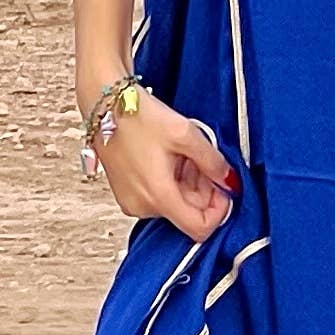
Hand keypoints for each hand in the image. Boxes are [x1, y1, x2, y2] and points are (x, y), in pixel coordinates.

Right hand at [99, 93, 238, 240]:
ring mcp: (132, 202)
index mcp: (159, 196)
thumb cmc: (138, 117)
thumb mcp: (186, 134)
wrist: (105, 105)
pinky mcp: (126, 194)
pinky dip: (172, 182)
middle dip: (204, 192)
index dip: (219, 211)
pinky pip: (158, 197)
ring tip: (187, 154)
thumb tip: (229, 181)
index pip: (200, 229)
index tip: (224, 189)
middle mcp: (143, 207)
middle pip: (188, 215)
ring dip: (189, 184)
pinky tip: (173, 158)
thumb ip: (213, 162)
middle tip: (206, 162)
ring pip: (174, 205)